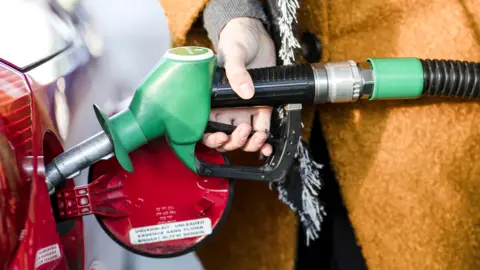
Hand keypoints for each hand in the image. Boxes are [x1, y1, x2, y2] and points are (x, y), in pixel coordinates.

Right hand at [202, 17, 275, 155]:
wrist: (255, 32)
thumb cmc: (236, 39)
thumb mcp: (233, 53)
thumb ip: (236, 71)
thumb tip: (245, 92)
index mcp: (213, 98)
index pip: (206, 126)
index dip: (211, 138)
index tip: (221, 136)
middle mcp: (228, 107)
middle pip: (226, 136)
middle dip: (233, 141)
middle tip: (243, 131)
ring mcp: (245, 108)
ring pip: (243, 137)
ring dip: (250, 143)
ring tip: (259, 137)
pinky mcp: (262, 106)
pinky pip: (261, 128)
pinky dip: (265, 140)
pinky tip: (268, 145)